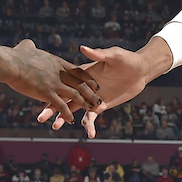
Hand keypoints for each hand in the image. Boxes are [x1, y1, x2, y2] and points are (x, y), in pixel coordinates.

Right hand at [7, 39, 99, 120]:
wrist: (12, 64)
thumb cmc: (17, 55)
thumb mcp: (27, 47)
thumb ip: (31, 46)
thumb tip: (29, 45)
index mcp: (58, 63)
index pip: (78, 71)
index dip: (87, 79)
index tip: (94, 84)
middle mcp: (60, 74)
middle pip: (81, 84)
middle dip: (91, 93)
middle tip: (98, 99)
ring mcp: (55, 84)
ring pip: (76, 95)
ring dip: (84, 103)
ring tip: (92, 109)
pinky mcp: (47, 94)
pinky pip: (61, 106)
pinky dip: (67, 114)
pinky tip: (71, 120)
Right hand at [38, 45, 153, 136]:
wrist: (141, 71)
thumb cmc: (127, 59)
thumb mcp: (114, 55)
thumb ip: (99, 54)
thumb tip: (83, 48)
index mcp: (83, 73)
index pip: (64, 81)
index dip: (51, 88)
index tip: (39, 95)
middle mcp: (83, 86)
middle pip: (64, 97)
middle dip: (51, 107)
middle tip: (40, 118)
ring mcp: (91, 97)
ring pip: (73, 109)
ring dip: (63, 117)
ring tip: (54, 127)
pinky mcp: (101, 105)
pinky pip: (91, 116)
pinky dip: (89, 125)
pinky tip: (89, 133)